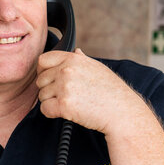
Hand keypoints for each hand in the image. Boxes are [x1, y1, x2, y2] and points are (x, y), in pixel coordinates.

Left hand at [36, 48, 151, 136]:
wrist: (122, 111)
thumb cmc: (112, 91)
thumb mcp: (98, 67)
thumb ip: (82, 59)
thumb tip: (76, 51)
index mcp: (73, 59)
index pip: (43, 60)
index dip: (43, 71)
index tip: (49, 80)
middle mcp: (67, 70)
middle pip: (40, 80)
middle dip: (49, 89)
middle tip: (65, 96)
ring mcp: (65, 87)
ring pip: (42, 96)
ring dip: (51, 102)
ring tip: (71, 103)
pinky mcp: (64, 105)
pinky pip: (44, 109)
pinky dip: (51, 113)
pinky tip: (66, 112)